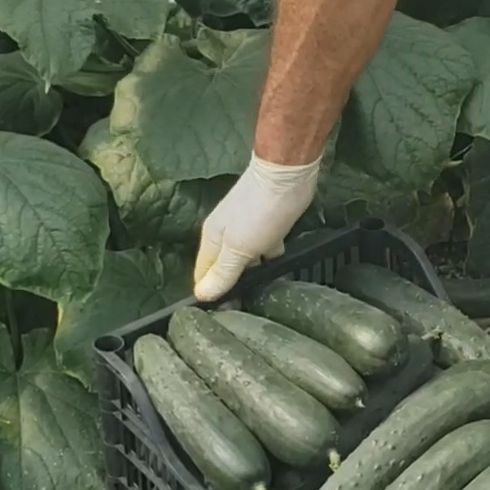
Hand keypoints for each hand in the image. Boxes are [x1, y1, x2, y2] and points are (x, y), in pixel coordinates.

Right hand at [193, 154, 320, 300]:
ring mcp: (246, 230)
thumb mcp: (239, 248)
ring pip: (245, 261)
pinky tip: (281, 269)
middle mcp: (224, 235)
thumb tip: (201, 296)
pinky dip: (270, 259)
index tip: (227, 314)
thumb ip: (222, 272)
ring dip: (254, 275)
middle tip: (250, 307)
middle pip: (223, 269)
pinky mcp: (266, 226)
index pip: (203, 276)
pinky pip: (263, 250)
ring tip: (266, 294)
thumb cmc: (260, 213)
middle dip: (233, 287)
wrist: (288, 175)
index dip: (213, 295)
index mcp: (211, 240)